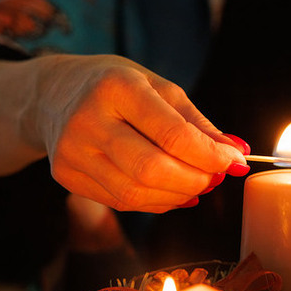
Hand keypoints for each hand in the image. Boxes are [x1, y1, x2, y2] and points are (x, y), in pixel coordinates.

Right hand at [27, 54, 248, 212]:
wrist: (53, 93)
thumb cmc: (118, 88)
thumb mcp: (160, 89)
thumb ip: (198, 124)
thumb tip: (238, 154)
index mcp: (116, 88)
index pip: (173, 134)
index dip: (210, 156)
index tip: (234, 162)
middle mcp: (88, 120)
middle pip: (152, 170)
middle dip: (195, 180)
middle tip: (215, 177)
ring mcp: (72, 152)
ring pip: (136, 194)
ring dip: (178, 196)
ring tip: (197, 185)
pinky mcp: (65, 176)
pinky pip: (121, 202)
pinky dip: (156, 202)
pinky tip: (172, 192)